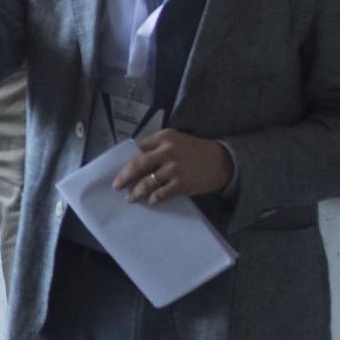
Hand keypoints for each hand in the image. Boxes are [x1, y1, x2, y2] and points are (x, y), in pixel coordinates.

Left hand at [113, 129, 233, 205]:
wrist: (223, 161)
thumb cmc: (197, 151)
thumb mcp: (178, 140)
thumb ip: (158, 146)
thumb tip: (136, 160)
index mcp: (164, 137)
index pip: (138, 148)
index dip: (126, 160)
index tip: (119, 169)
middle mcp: (167, 151)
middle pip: (137, 165)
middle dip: (124, 177)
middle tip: (117, 186)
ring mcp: (174, 168)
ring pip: (147, 182)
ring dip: (137, 192)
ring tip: (131, 198)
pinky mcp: (181, 184)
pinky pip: (161, 193)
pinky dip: (154, 198)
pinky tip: (150, 201)